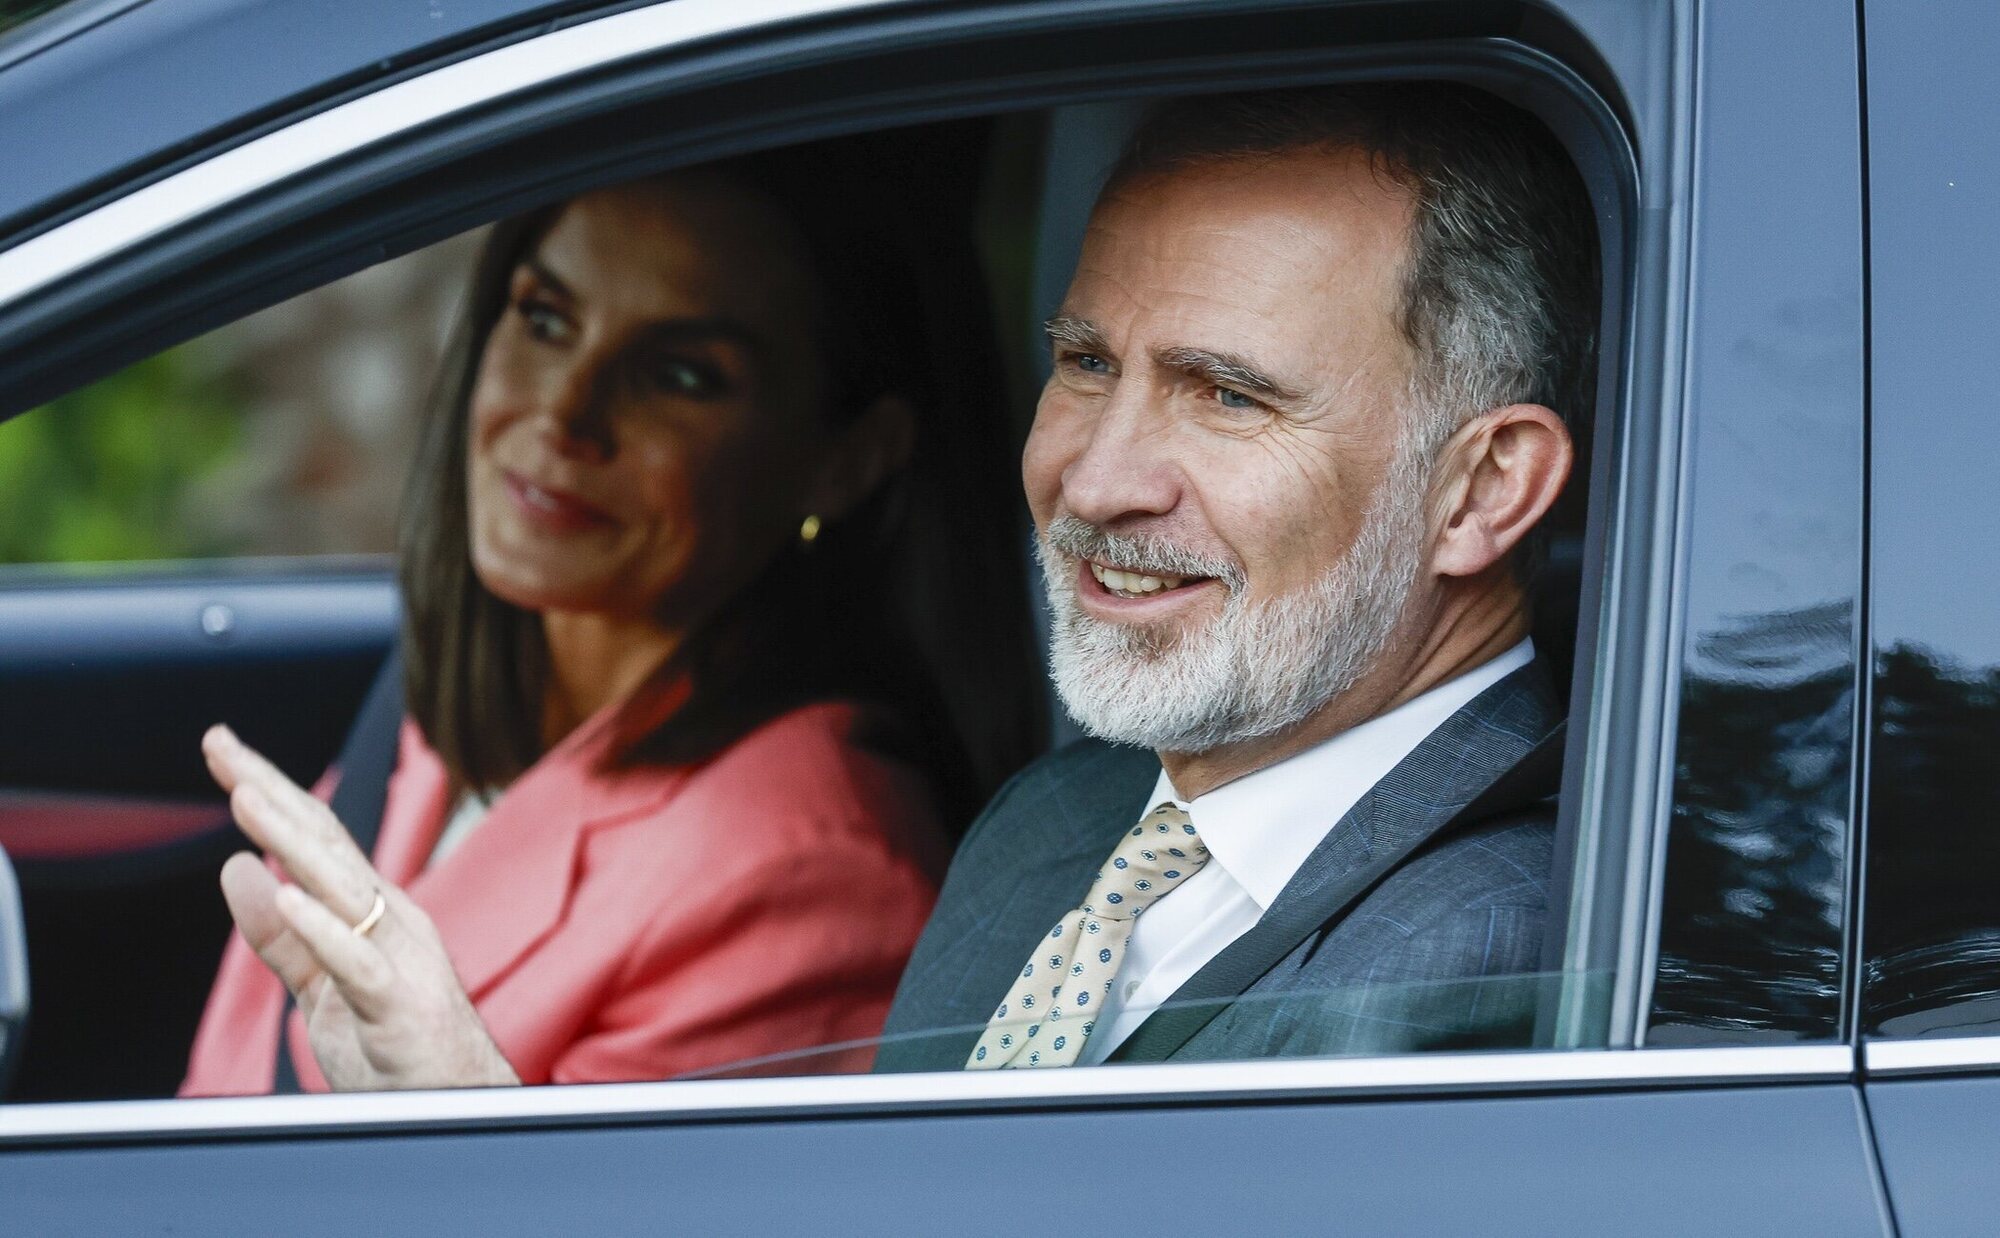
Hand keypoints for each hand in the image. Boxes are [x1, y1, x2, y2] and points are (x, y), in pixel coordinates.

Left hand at [202, 724, 519, 1090]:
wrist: (457, 1104)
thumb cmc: (397, 1047)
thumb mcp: (319, 985)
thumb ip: (279, 934)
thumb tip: (235, 868)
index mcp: (371, 911)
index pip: (313, 837)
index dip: (267, 790)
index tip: (224, 750)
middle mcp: (390, 917)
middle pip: (325, 841)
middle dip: (270, 790)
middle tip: (222, 746)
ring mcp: (400, 956)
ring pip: (340, 886)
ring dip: (291, 840)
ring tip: (246, 800)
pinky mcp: (400, 1005)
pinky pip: (358, 962)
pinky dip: (324, 928)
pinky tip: (288, 897)